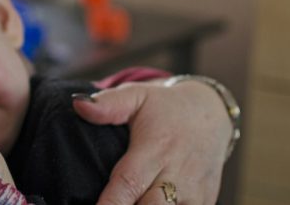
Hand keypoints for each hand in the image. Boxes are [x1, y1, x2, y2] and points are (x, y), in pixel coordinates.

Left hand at [73, 79, 231, 204]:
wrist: (211, 113)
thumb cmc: (165, 107)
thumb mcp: (137, 96)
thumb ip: (108, 104)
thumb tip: (78, 103)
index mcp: (155, 149)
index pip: (129, 183)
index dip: (111, 204)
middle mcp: (177, 174)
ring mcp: (194, 192)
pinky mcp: (204, 202)